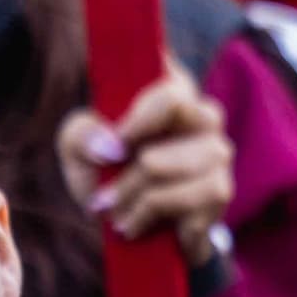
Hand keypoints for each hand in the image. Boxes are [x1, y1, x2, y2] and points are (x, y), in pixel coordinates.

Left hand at [59, 67, 235, 265]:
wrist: (126, 224)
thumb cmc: (103, 172)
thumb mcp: (76, 148)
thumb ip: (81, 134)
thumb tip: (111, 146)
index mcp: (169, 88)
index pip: (166, 72)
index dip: (141, 109)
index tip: (119, 139)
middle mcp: (201, 113)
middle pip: (175, 106)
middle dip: (131, 154)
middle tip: (104, 187)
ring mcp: (217, 152)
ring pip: (170, 162)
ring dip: (132, 193)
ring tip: (113, 211)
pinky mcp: (220, 190)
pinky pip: (182, 198)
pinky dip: (147, 215)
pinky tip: (134, 224)